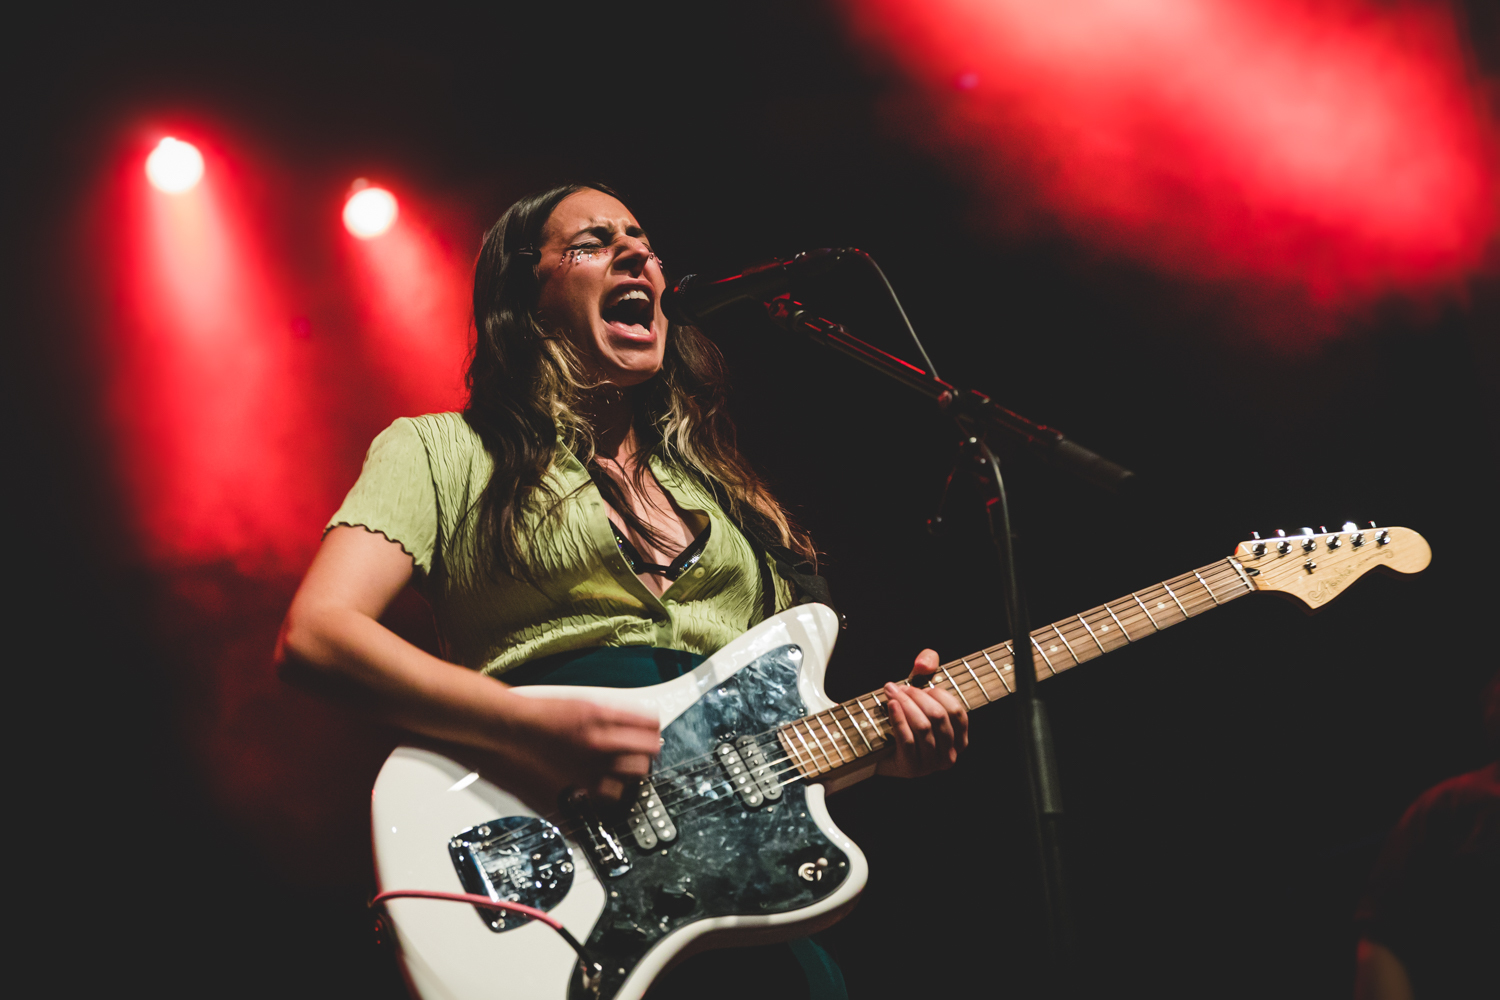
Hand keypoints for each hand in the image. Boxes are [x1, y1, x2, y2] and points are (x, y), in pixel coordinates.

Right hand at [499, 694, 661, 802]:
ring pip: (632, 778)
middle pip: (647, 753)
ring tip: (623, 773)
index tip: (651, 732)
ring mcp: (588, 771)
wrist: (500, 731)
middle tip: (639, 753)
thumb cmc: (531, 714)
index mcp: (600, 716)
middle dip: (646, 753)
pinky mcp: (575, 789)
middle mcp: (599, 744)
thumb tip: (631, 720)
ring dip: (631, 774)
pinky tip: (602, 790)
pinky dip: (607, 796)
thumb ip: (607, 713)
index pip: (650, 723)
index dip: (653, 729)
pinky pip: (606, 799)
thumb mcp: (576, 700)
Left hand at [876, 648, 968, 777]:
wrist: (881, 755)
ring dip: (905, 704)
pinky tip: (890, 705)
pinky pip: (906, 739)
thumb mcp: (918, 694)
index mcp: (959, 740)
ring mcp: (930, 765)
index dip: (938, 694)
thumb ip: (926, 669)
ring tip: (891, 692)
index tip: (919, 686)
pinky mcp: (910, 768)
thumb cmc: (905, 722)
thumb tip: (924, 663)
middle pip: (937, 716)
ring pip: (922, 727)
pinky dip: (898, 719)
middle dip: (917, 696)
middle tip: (899, 687)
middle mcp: (949, 755)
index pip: (956, 711)